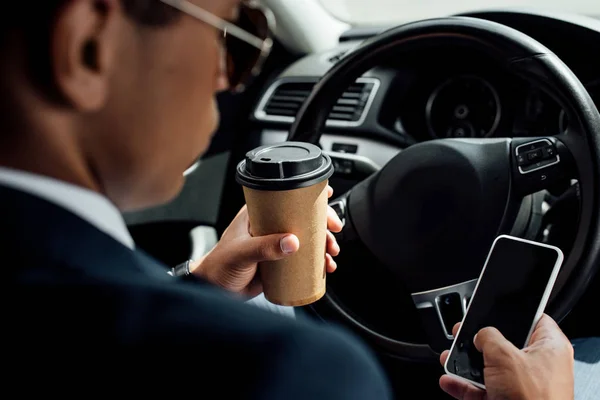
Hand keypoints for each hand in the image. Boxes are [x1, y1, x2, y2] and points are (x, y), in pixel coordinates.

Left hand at [192, 186, 343, 296]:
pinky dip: (317, 261)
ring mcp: (276, 244)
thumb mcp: (242, 252)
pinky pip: (304, 259)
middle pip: (304, 218)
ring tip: (331, 255)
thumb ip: (265, 247)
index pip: (286, 198)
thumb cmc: (219, 266)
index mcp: (258, 215)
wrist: (214, 291)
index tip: (326, 198)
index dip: (309, 197)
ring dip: (323, 244)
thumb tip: (292, 243)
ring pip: (307, 239)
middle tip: (334, 232)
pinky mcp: (280, 262)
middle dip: (323, 224)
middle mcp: (270, 227)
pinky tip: (325, 267)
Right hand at [439, 314, 573, 399]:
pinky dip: (464, 386)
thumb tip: (480, 334)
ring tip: (450, 357)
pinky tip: (450, 381)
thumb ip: (488, 336)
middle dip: (479, 341)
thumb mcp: (503, 355)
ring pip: (490, 368)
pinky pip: (482, 389)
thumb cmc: (532, 399)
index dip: (512, 312)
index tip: (492, 308)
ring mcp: (522, 386)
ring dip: (467, 364)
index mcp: (550, 347)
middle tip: (463, 334)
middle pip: (505, 344)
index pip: (534, 319)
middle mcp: (539, 366)